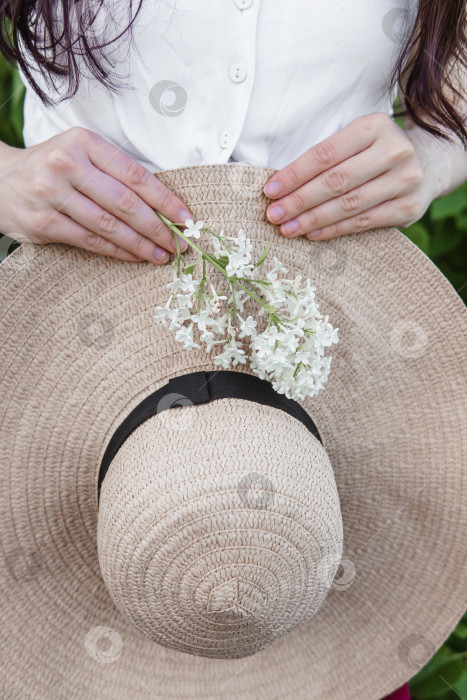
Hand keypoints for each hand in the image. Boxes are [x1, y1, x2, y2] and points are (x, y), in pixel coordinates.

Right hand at [0, 127, 194, 263]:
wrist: (1, 181)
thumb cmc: (54, 168)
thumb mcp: (82, 154)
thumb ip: (116, 171)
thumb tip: (165, 204)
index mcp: (84, 142)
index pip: (135, 175)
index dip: (165, 200)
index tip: (187, 217)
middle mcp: (67, 164)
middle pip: (125, 202)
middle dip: (158, 227)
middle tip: (179, 242)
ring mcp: (53, 195)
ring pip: (109, 226)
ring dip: (141, 244)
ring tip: (162, 255)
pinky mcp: (45, 223)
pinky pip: (91, 241)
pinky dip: (117, 251)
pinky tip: (135, 257)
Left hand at [263, 112, 432, 240]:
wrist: (429, 161)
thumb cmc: (376, 151)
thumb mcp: (357, 138)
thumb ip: (327, 156)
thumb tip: (281, 186)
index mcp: (375, 126)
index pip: (325, 154)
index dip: (295, 174)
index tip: (270, 191)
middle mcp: (394, 151)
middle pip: (336, 181)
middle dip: (299, 201)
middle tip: (274, 215)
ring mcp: (405, 181)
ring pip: (349, 205)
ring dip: (313, 219)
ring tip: (288, 228)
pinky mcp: (409, 208)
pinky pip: (364, 222)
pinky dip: (335, 229)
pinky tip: (313, 234)